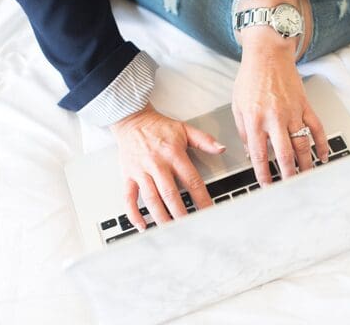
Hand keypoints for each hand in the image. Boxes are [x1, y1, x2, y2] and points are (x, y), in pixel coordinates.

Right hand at [110, 103, 225, 230]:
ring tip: (171, 230)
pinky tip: (142, 225)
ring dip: (161, 217)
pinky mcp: (128, 176)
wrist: (131, 120)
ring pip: (151, 199)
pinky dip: (134, 213)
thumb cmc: (158, 127)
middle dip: (181, 213)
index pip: (192, 180)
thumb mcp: (184, 129)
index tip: (209, 211)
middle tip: (190, 226)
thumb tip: (221, 148)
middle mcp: (157, 164)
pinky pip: (129, 198)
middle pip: (170, 193)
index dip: (201, 198)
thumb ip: (204, 140)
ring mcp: (141, 171)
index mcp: (173, 154)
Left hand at [232, 27, 329, 185]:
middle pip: (284, 154)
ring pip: (303, 144)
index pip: (259, 155)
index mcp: (255, 120)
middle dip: (288, 175)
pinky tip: (323, 156)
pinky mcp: (304, 106)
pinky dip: (322, 144)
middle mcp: (274, 119)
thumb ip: (243, 131)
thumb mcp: (237, 106)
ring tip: (306, 177)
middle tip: (290, 188)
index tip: (266, 186)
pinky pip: (317, 128)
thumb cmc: (251, 78)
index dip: (263, 174)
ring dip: (306, 164)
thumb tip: (251, 153)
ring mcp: (292, 112)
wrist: (268, 54)